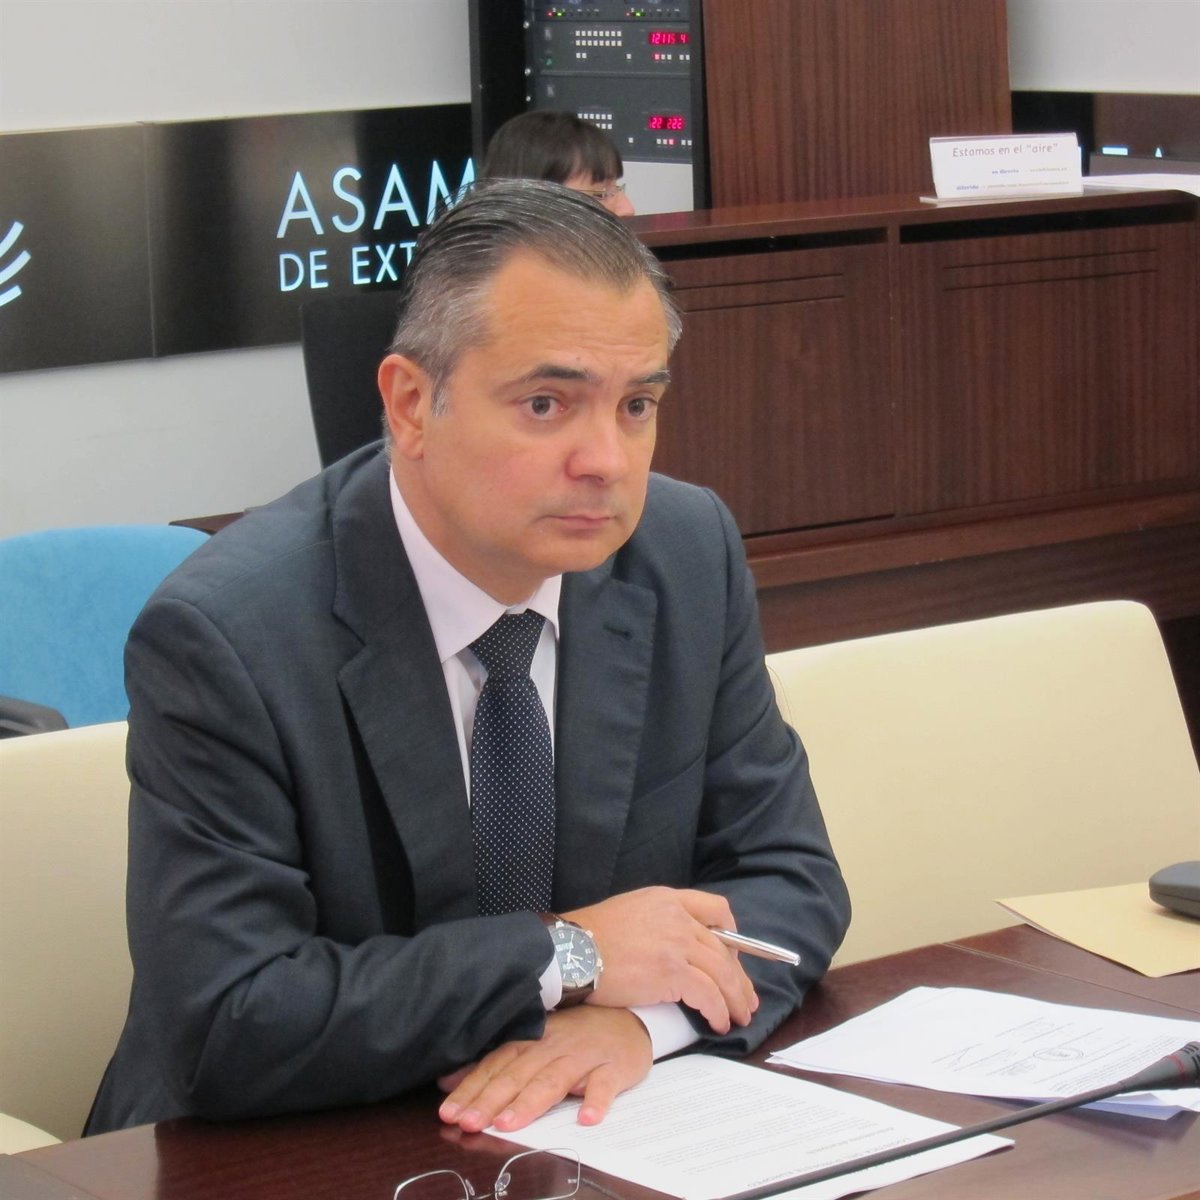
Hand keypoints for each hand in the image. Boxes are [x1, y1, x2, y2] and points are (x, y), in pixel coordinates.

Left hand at [437, 1007, 651, 1132]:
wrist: (627, 1022)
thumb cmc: (574, 1038)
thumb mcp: (533, 1044)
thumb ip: (494, 1063)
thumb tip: (447, 1080)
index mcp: (532, 1041)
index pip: (496, 1064)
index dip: (472, 1088)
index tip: (449, 1112)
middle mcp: (553, 1047)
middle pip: (519, 1074)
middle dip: (491, 1099)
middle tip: (470, 1122)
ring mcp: (584, 1057)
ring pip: (554, 1079)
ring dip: (531, 1102)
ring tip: (509, 1124)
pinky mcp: (614, 1068)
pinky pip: (605, 1085)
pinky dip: (596, 1100)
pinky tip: (587, 1117)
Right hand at [564, 887, 757, 1033]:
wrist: (570, 951)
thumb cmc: (589, 937)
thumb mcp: (630, 912)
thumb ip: (659, 921)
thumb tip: (678, 948)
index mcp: (667, 899)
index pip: (717, 908)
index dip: (732, 936)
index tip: (733, 958)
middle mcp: (677, 917)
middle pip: (724, 948)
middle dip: (739, 977)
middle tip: (746, 999)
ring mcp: (676, 943)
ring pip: (722, 973)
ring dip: (735, 999)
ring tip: (739, 1017)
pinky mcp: (671, 971)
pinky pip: (708, 994)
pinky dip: (717, 1011)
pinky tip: (717, 1023)